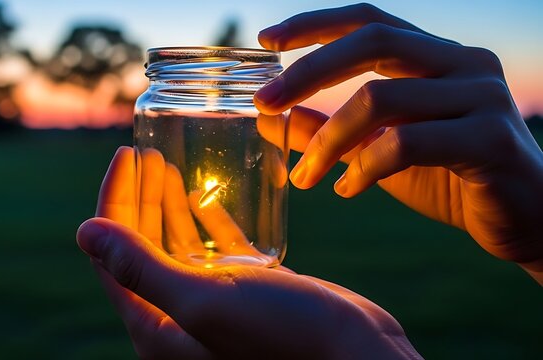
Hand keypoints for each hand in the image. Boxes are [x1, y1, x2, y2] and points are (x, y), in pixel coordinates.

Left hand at [77, 146, 421, 358]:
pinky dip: (206, 220)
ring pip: (177, 244)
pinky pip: (214, 249)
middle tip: (144, 153)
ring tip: (166, 163)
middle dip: (139, 197)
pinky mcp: (247, 291)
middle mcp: (179, 314)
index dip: (114, 201)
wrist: (355, 355)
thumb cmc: (281, 335)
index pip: (114, 255)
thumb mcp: (203, 301)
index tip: (125, 155)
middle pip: (142, 246)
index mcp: (157, 324)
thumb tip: (84, 233)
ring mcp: (214, 302)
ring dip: (167, 204)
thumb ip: (141, 269)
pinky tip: (203, 195)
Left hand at [254, 3, 542, 281]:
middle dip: (308, 70)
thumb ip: (332, 128)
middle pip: (373, 40)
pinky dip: (363, 168)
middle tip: (265, 103)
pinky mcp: (489, 139)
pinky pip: (404, 144)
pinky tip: (347, 190)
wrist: (524, 220)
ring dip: (328, 140)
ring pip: (380, 98)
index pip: (370, 20)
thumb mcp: (380, 149)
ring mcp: (481, 96)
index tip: (267, 40)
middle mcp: (463, 62)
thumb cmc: (449, 179)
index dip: (316, 24)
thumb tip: (273, 118)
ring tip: (305, 176)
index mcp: (438, 57)